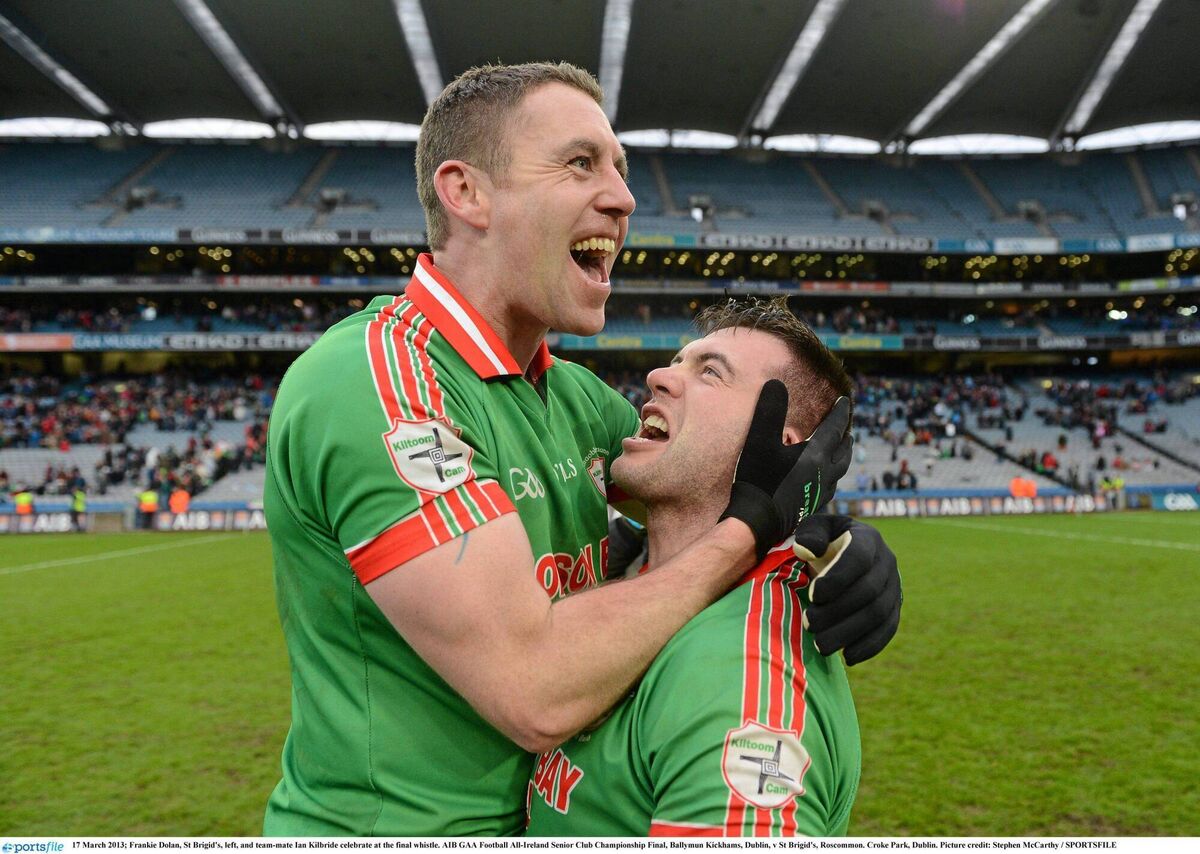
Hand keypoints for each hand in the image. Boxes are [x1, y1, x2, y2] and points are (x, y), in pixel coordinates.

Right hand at [720, 381, 851, 560]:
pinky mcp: (811, 508)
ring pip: (840, 472)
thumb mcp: (759, 439)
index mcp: (816, 455)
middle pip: (843, 452)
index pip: (834, 428)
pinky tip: (822, 481)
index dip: (839, 412)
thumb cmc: (759, 480)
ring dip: (842, 458)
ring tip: (840, 452)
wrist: (756, 522)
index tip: (844, 401)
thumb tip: (776, 383)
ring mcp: (819, 493)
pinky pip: (830, 488)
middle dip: (846, 438)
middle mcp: (824, 474)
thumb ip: (769, 409)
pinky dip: (832, 477)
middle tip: (847, 430)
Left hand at [793, 514, 900, 665]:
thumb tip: (808, 550)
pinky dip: (869, 646)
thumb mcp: (814, 528)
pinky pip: (888, 629)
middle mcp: (887, 562)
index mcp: (868, 539)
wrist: (842, 552)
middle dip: (837, 611)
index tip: (813, 595)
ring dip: (849, 633)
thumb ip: (810, 534)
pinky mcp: (895, 608)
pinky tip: (847, 657)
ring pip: (878, 614)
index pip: (858, 559)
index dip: (838, 579)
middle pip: (868, 591)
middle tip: (809, 624)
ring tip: (821, 645)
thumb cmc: (823, 540)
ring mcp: (894, 586)